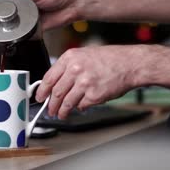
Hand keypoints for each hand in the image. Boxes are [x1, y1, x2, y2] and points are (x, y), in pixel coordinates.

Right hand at [0, 0, 78, 29]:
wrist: (71, 6)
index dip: (4, 3)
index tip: (5, 8)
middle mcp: (22, 3)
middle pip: (8, 12)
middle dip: (10, 16)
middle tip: (17, 16)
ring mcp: (27, 15)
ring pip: (15, 22)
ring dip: (18, 24)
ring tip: (24, 22)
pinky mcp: (32, 25)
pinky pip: (25, 31)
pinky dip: (25, 32)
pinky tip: (28, 29)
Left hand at [35, 45, 149, 118]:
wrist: (130, 64)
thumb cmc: (111, 59)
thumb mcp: (85, 55)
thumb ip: (69, 67)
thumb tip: (56, 83)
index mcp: (70, 57)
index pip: (49, 77)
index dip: (42, 90)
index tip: (39, 97)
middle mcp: (75, 69)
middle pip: (56, 92)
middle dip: (51, 104)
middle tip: (49, 110)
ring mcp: (84, 83)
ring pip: (66, 102)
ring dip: (62, 111)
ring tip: (61, 114)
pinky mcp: (94, 95)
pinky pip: (81, 106)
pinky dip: (80, 108)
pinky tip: (80, 107)